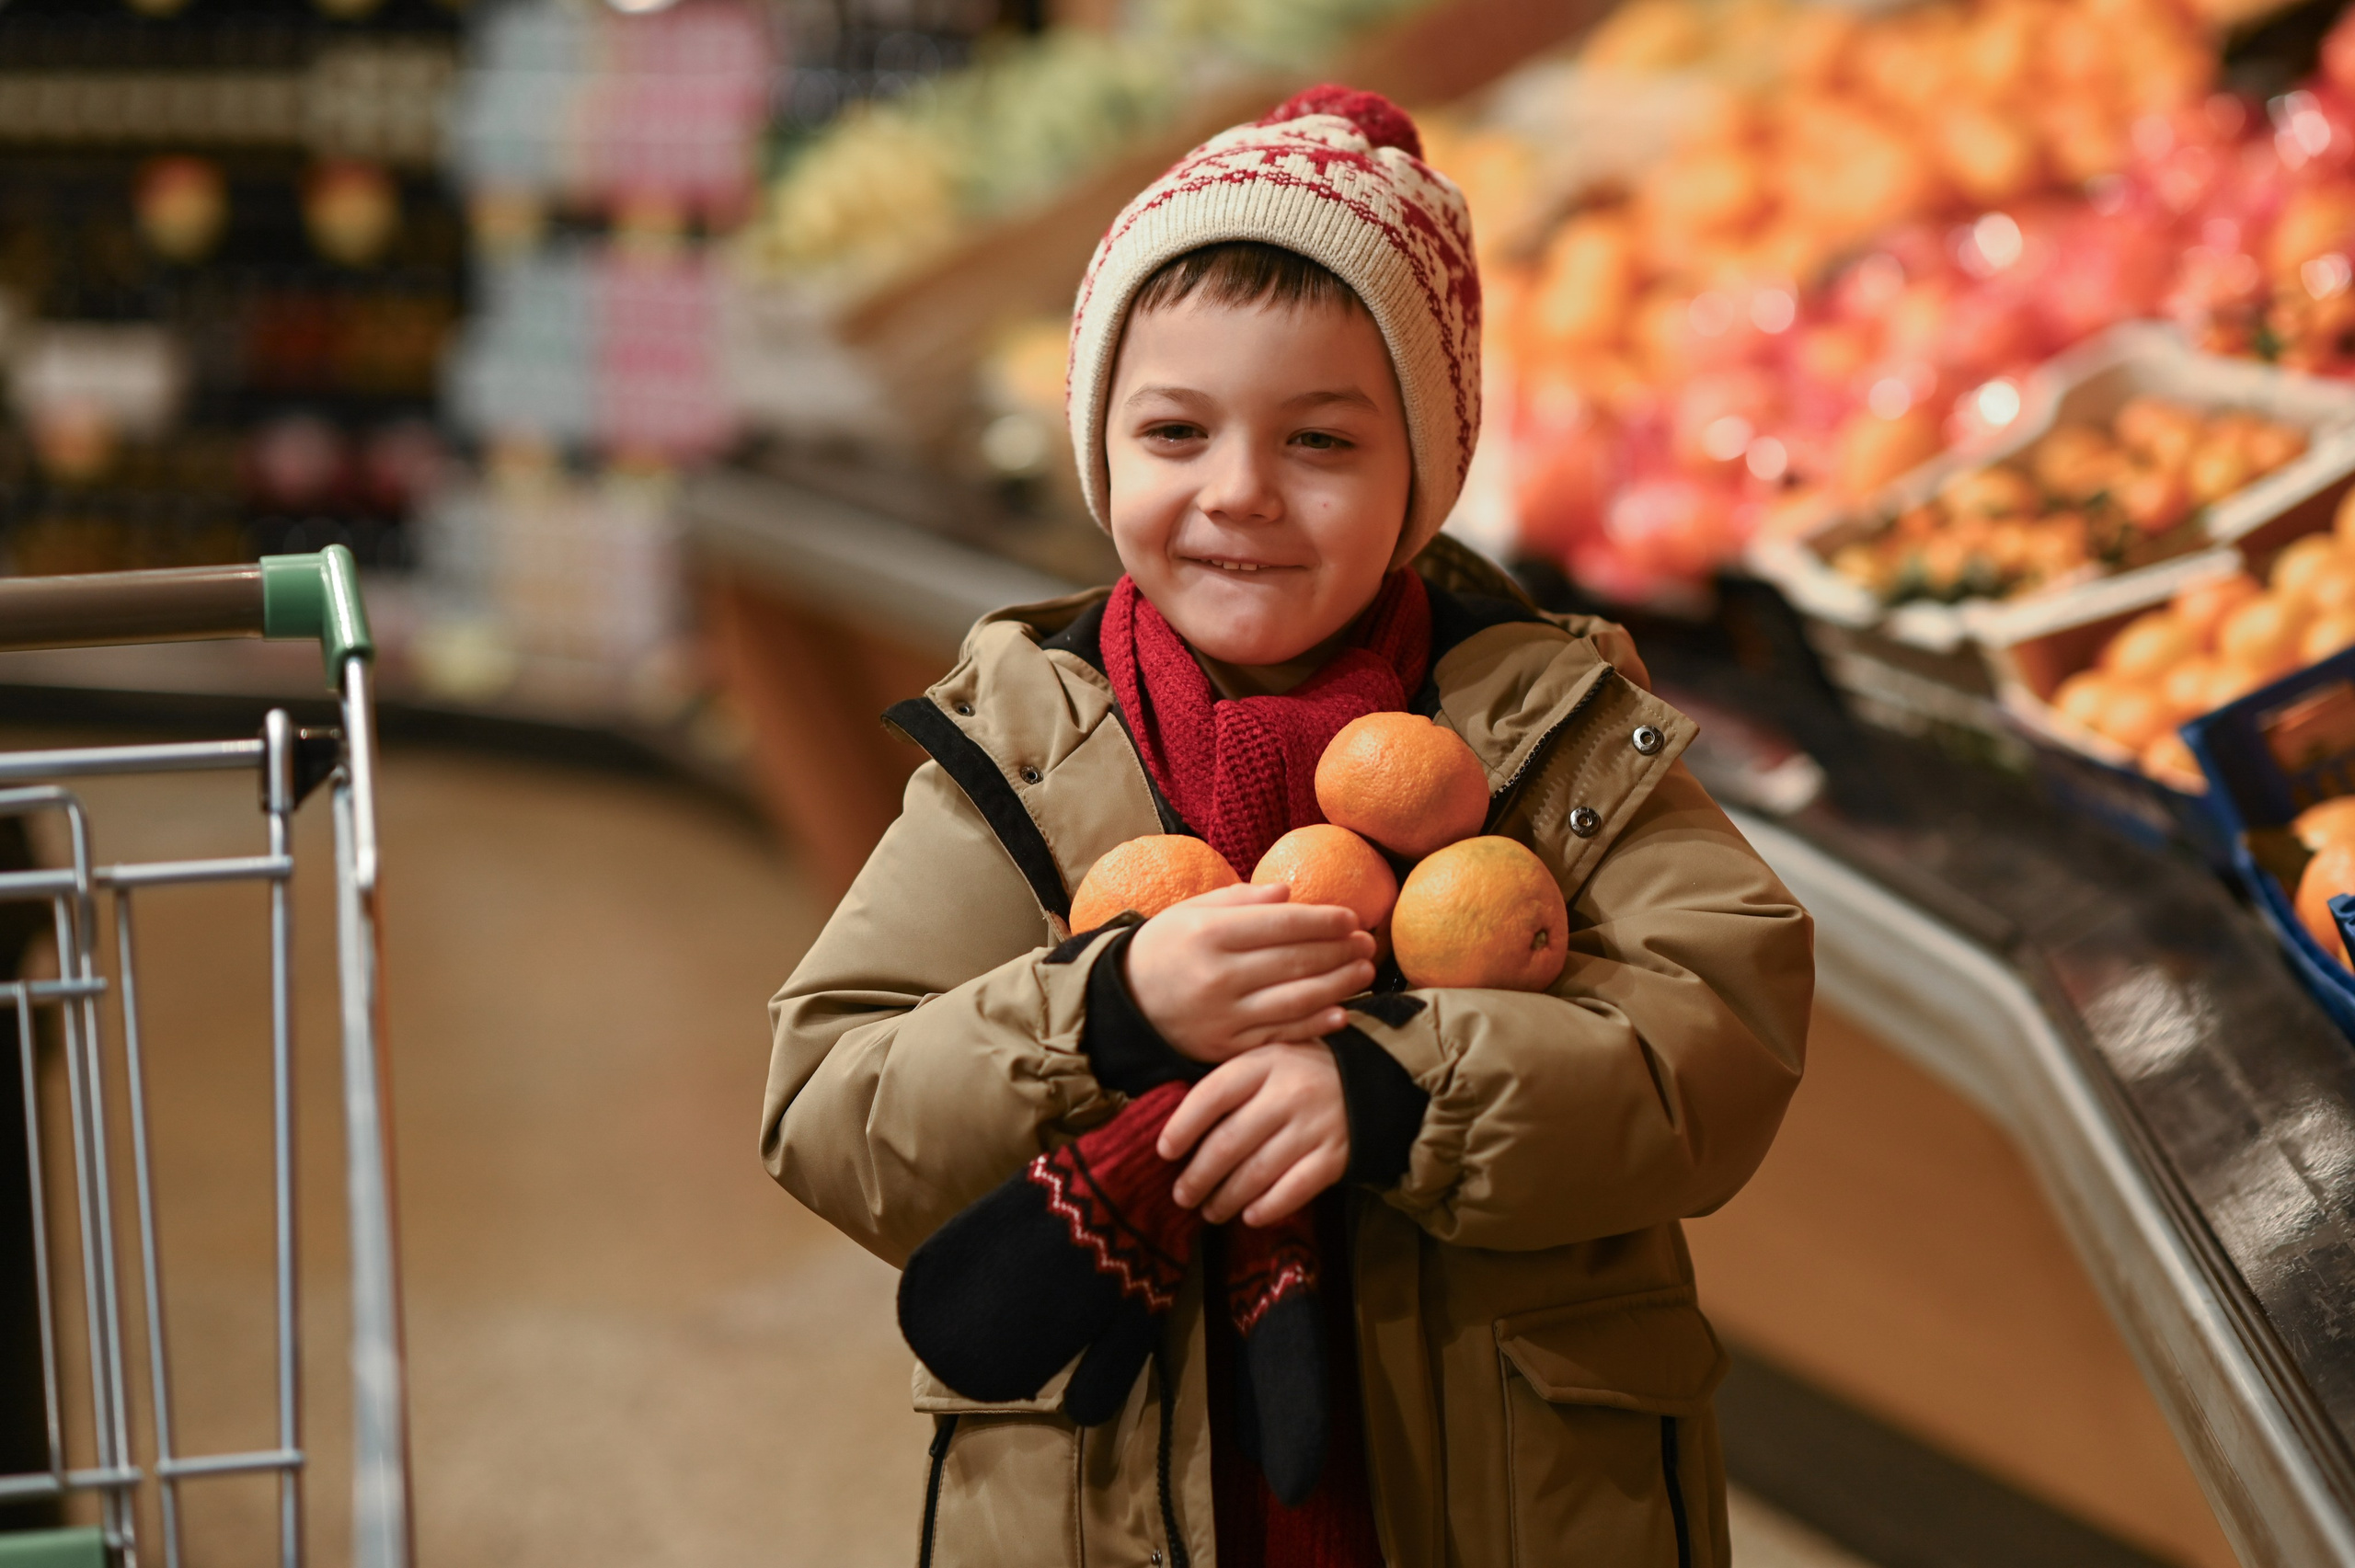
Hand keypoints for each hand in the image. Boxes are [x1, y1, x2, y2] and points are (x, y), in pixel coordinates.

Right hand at [1124, 883, 1374, 1064]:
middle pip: (1296, 962)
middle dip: (1340, 951)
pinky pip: (1280, 1035)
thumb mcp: (1191, 912)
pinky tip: (1341, 1012)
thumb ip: (1241, 900)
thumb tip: (1290, 893)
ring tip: (1363, 973)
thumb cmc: (1164, 948)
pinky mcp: (1226, 1047)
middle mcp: (1218, 976)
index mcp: (1210, 934)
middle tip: (1368, 943)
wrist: (1123, 1004)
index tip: (1351, 917)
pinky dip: (1315, 1024)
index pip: (1282, 925)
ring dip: (1338, 986)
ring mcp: (1223, 1016)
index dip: (1324, 921)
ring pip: (1296, 1000)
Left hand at [1158, 1044, 1348, 1225]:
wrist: (1369, 1082)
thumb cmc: (1299, 1073)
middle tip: (1182, 1195)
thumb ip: (1229, 1083)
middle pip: (1229, 1142)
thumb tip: (1178, 1129)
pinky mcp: (1335, 1156)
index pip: (1212, 1096)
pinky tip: (1249, 1217)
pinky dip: (1268, 1208)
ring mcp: (1314, 1126)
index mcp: (1264, 1064)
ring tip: (1209, 1211)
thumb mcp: (1266, 1060)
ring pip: (1257, 1172)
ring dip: (1226, 1198)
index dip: (1183, 1127)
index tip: (1165, 1152)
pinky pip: (1294, 1190)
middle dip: (1198, 1176)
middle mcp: (1289, 1093)